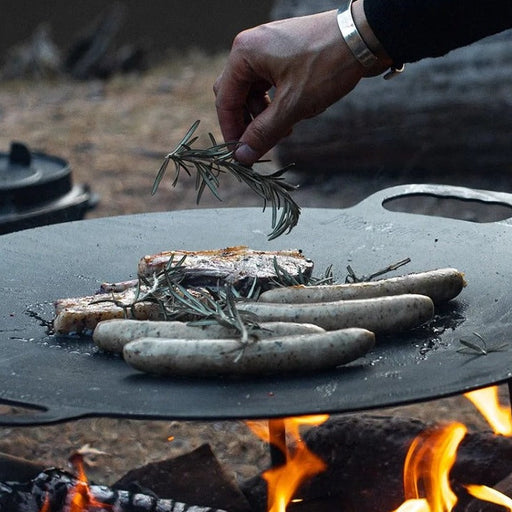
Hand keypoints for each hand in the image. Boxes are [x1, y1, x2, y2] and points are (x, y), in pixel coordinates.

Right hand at [213, 9, 380, 164]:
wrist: (365, 38)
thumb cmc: (326, 67)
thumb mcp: (292, 105)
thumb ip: (264, 132)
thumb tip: (242, 156)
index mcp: (244, 53)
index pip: (225, 100)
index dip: (231, 131)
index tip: (240, 155)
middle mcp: (251, 47)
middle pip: (236, 95)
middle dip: (249, 122)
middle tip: (263, 143)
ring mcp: (267, 47)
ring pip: (254, 91)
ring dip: (265, 114)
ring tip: (286, 129)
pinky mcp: (283, 52)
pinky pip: (269, 83)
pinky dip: (277, 101)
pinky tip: (294, 113)